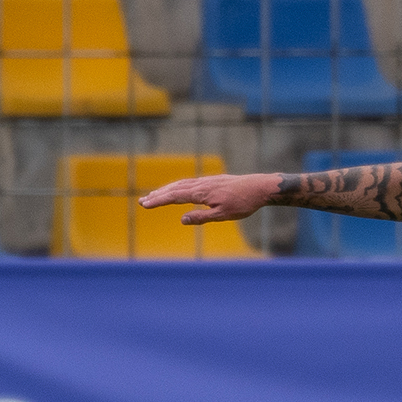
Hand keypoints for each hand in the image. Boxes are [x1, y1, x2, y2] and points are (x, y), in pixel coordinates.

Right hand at [138, 173, 272, 223]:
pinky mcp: (211, 181)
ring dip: (166, 190)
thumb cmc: (243, 203)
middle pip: (174, 188)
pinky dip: (178, 187)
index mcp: (202, 193)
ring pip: (181, 184)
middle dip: (158, 195)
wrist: (259, 187)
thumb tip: (182, 220)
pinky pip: (189, 183)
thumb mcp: (223, 215)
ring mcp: (206, 181)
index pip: (174, 196)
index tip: (145, 204)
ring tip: (154, 195)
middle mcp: (201, 184)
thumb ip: (202, 217)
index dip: (158, 200)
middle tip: (142, 201)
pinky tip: (176, 190)